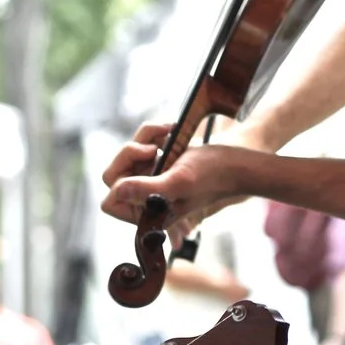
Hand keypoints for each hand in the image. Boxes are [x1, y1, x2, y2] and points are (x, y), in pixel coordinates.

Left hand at [100, 123, 260, 231]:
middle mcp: (145, 200)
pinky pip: (140, 142)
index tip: (145, 167)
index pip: (110, 202)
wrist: (234, 160)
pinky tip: (171, 130)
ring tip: (167, 134)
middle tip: (154, 149)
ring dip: (145, 137)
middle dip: (131, 154)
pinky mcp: (156, 162)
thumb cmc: (212, 175)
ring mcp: (149, 180)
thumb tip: (116, 190)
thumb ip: (147, 189)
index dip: (120, 183)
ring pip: (127, 154)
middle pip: (113, 174)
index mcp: (147, 214)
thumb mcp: (179, 182)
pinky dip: (153, 131)